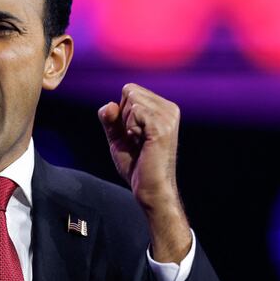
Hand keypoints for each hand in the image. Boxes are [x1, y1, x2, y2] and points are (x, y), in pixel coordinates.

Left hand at [98, 84, 190, 262]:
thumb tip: (109, 105)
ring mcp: (168, 117)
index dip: (122, 112)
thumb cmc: (137, 166)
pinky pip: (134, 111)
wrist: (151, 190)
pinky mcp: (162, 126)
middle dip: (123, 116)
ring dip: (126, 123)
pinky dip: (129, 127)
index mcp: (164, 109)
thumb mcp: (118, 137)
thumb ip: (110, 119)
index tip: (133, 135)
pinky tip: (140, 142)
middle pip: (130, 91)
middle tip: (136, 139)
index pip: (130, 90)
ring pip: (131, 98)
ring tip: (139, 142)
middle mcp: (170, 109)